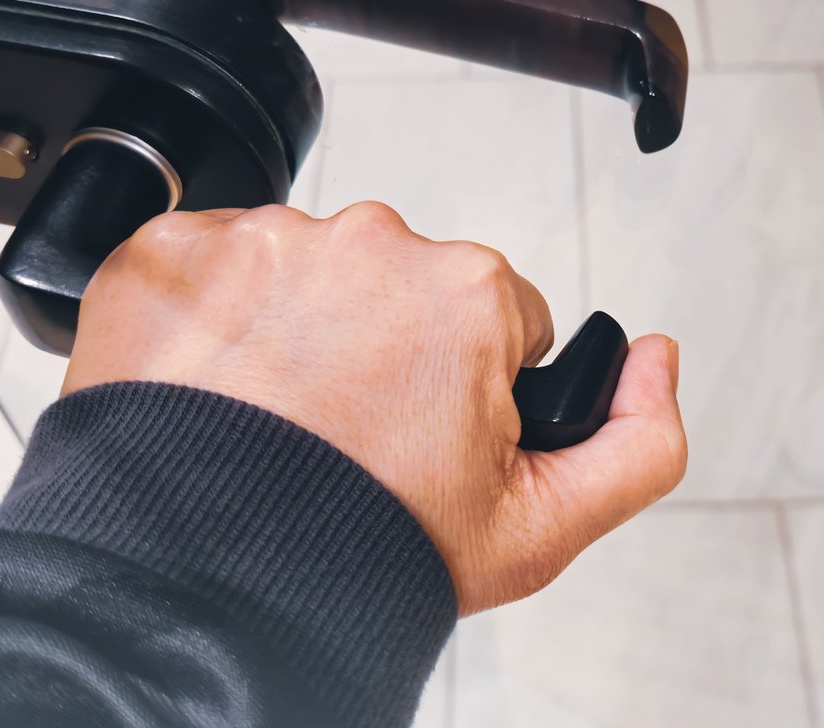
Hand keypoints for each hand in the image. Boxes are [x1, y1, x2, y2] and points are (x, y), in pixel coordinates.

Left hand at [61, 201, 686, 613]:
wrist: (203, 583)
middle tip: (340, 436)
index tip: (415, 435)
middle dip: (374, 347)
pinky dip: (205, 321)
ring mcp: (261, 240)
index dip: (460, 385)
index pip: (488, 315)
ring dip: (287, 330)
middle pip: (391, 286)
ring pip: (298, 274)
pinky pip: (204, 269)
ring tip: (270, 422)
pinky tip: (210, 392)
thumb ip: (638, 443)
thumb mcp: (538, 531)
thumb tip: (654, 358)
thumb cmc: (357, 550)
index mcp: (465, 291)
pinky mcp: (169, 251)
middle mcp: (368, 243)